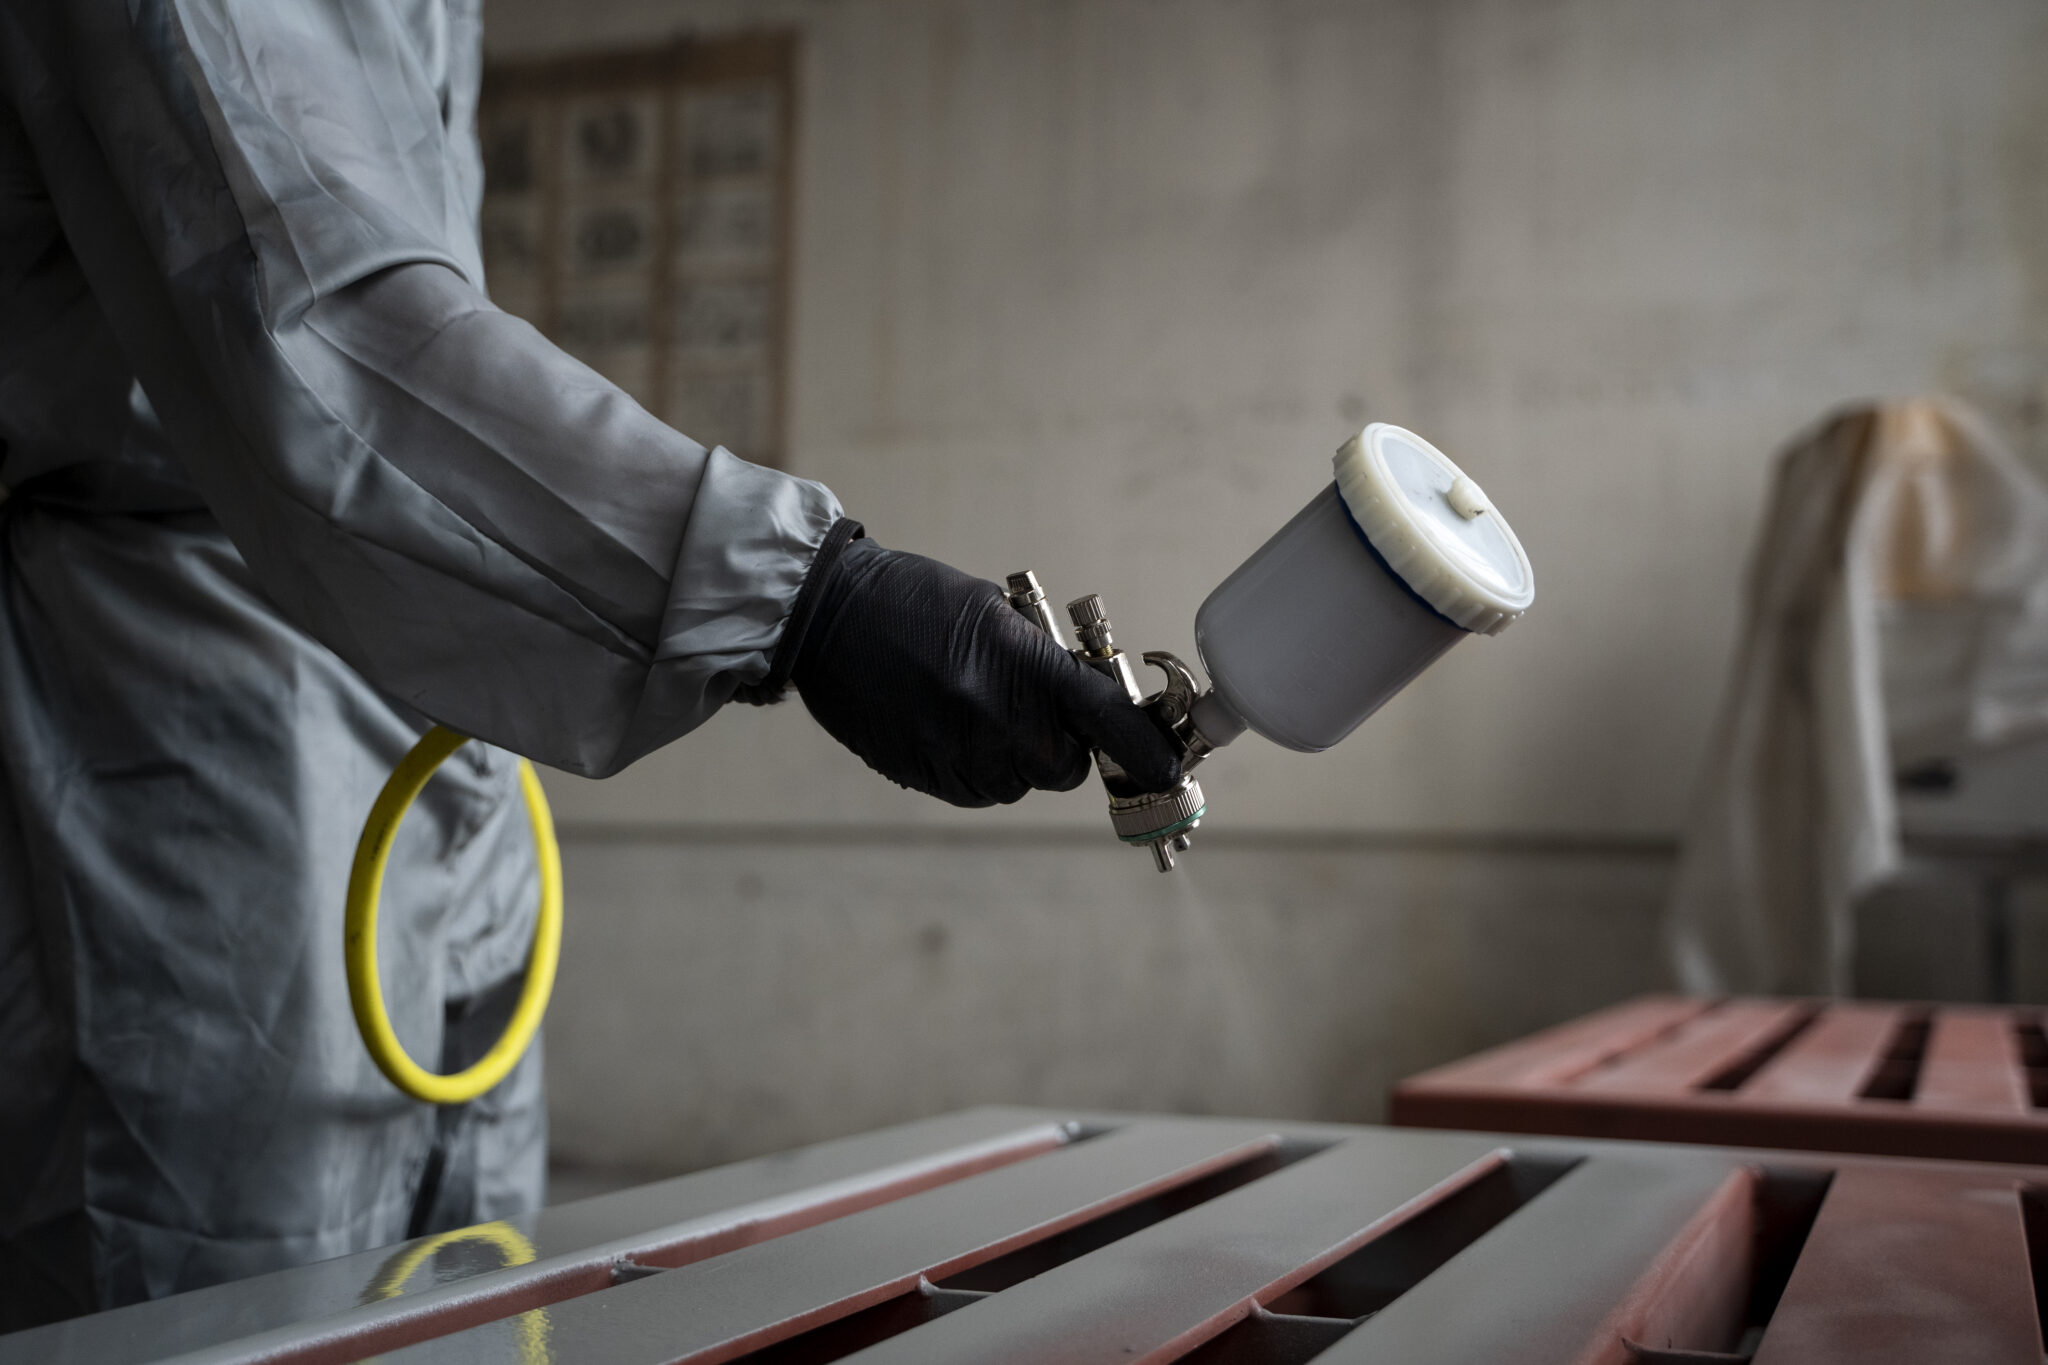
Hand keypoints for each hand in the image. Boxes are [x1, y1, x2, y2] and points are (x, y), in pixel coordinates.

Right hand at [784, 532, 1182, 806]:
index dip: (1144, 749)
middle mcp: (996, 720)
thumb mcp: (994, 610)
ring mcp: (958, 754)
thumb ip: (1043, 659)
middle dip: (1061, 745)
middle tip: (1033, 709)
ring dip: (1016, 758)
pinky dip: (978, 769)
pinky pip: (978, 791)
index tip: (1170, 769)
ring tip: (977, 709)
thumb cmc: (914, 600)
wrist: (827, 617)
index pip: (1105, 718)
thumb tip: (1084, 694)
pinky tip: (950, 727)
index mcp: (1022, 666)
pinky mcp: (925, 776)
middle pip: (1064, 767)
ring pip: (1020, 784)